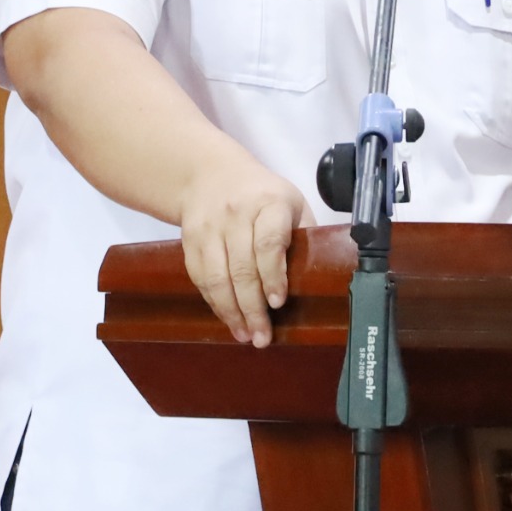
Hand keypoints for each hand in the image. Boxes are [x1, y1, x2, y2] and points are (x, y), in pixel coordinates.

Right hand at [177, 147, 310, 347]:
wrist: (211, 174)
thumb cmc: (263, 195)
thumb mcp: (292, 203)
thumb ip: (304, 235)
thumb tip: (322, 275)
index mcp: (269, 203)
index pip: (269, 243)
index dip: (273, 276)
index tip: (278, 303)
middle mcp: (236, 214)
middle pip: (242, 267)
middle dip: (252, 307)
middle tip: (262, 336)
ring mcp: (209, 228)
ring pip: (216, 277)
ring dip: (231, 312)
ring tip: (245, 335)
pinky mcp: (189, 241)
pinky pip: (199, 278)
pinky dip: (214, 302)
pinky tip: (228, 319)